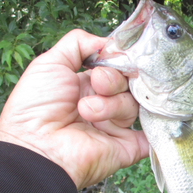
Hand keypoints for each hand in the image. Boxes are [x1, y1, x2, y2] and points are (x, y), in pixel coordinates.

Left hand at [0, 29, 148, 188]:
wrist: (37, 149)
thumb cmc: (36, 107)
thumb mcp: (50, 63)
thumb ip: (77, 44)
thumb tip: (108, 44)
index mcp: (85, 87)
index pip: (115, 67)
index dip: (116, 60)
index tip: (110, 58)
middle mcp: (103, 106)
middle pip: (127, 83)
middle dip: (113, 79)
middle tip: (97, 84)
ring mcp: (115, 128)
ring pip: (134, 104)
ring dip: (113, 104)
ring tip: (88, 112)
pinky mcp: (126, 148)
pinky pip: (151, 137)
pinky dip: (156, 128)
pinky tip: (151, 118)